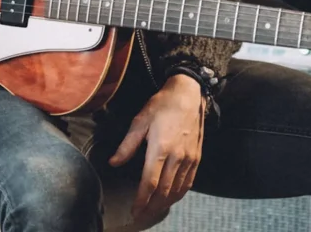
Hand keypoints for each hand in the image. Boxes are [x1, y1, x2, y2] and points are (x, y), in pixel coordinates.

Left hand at [109, 74, 205, 222]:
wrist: (189, 95)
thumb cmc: (162, 105)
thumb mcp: (140, 120)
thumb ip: (127, 145)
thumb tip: (113, 163)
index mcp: (160, 148)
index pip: (149, 182)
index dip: (141, 200)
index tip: (134, 211)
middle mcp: (176, 156)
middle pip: (163, 191)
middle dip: (151, 207)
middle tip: (141, 216)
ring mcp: (189, 158)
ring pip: (177, 189)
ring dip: (164, 204)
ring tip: (153, 211)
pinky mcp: (196, 157)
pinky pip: (188, 182)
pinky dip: (179, 194)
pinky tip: (171, 198)